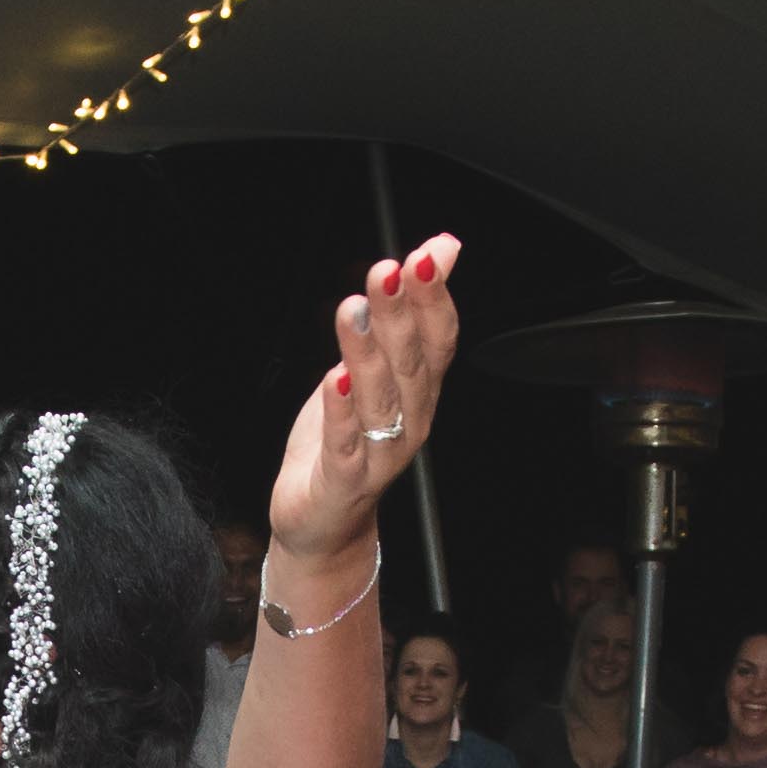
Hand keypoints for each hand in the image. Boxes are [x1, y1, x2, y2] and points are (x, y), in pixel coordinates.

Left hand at [264, 239, 461, 558]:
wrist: (323, 520)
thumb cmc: (348, 438)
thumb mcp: (377, 363)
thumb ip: (408, 307)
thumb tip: (443, 247)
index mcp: (420, 389)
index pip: (438, 339)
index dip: (434, 298)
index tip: (425, 256)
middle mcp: (409, 419)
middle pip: (411, 363)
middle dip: (401, 314)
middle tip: (387, 271)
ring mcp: (379, 453)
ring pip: (379, 398)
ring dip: (367, 352)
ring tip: (353, 311)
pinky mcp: (343, 480)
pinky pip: (345, 442)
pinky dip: (341, 411)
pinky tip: (334, 379)